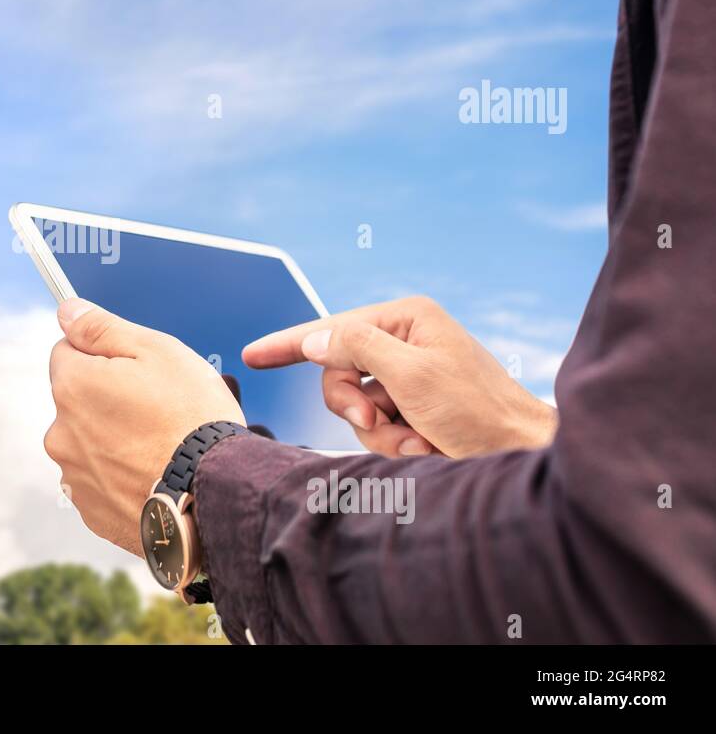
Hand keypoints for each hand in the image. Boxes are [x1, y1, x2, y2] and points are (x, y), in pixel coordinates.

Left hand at [45, 299, 245, 555]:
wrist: (215, 495)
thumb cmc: (192, 419)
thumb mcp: (157, 351)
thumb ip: (101, 328)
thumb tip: (67, 311)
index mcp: (72, 386)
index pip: (67, 352)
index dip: (104, 355)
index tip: (136, 371)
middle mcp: (61, 433)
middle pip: (78, 401)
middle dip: (107, 400)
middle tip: (156, 410)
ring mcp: (74, 477)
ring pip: (88, 443)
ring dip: (113, 440)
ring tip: (159, 447)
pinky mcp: (93, 512)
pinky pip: (101, 482)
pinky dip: (121, 477)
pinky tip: (154, 475)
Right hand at [242, 296, 557, 458]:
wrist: (521, 454)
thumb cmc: (479, 411)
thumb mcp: (412, 374)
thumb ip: (357, 348)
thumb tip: (314, 339)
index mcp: (407, 319)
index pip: (332, 327)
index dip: (288, 343)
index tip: (252, 355)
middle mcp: (405, 343)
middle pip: (339, 372)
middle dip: (355, 406)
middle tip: (379, 422)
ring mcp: (409, 378)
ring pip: (356, 407)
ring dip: (382, 434)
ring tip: (418, 443)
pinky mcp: (414, 410)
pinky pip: (377, 429)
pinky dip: (396, 445)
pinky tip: (427, 448)